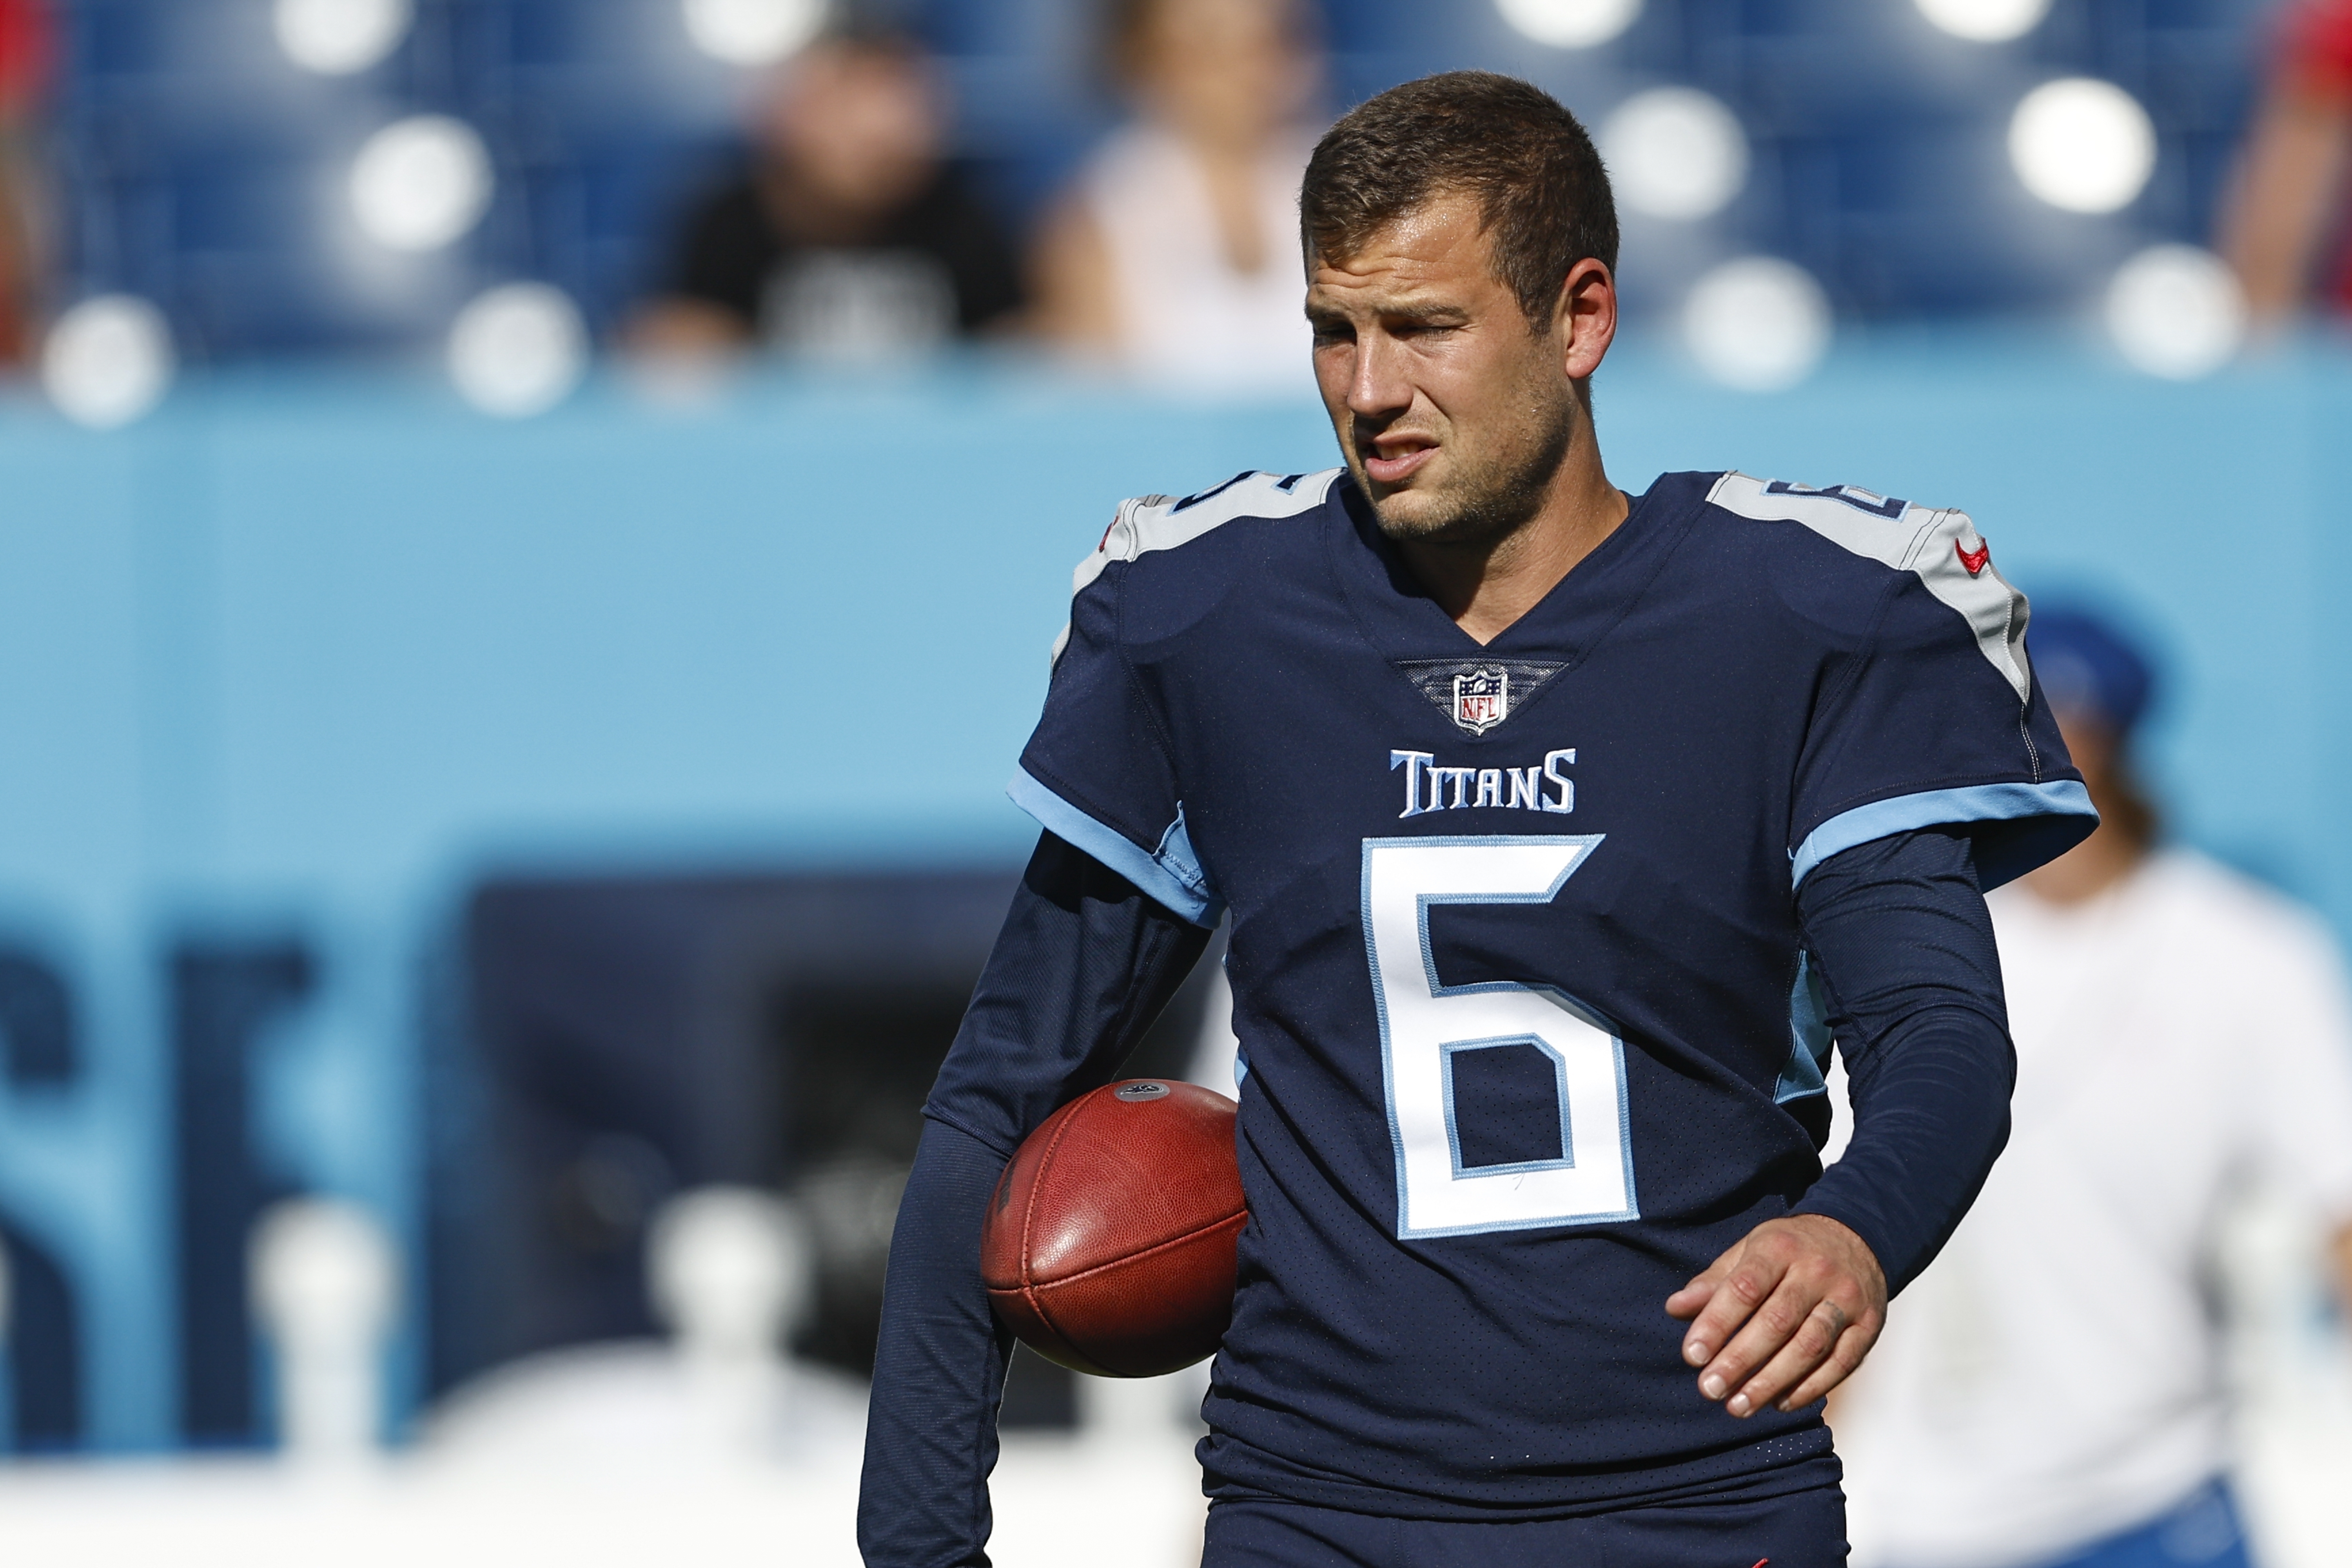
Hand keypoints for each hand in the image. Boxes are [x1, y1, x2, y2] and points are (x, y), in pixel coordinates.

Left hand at [1663, 1214, 1885, 1417]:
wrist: (1858, 1236)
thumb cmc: (1791, 1249)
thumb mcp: (1749, 1250)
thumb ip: (1714, 1282)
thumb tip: (1675, 1308)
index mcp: (1779, 1248)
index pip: (1744, 1287)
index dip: (1716, 1323)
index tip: (1692, 1355)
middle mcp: (1816, 1272)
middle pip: (1776, 1322)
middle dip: (1740, 1360)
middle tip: (1709, 1389)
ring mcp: (1847, 1299)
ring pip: (1809, 1347)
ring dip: (1771, 1381)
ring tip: (1738, 1406)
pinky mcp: (1869, 1326)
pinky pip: (1840, 1363)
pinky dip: (1809, 1388)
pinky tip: (1780, 1403)